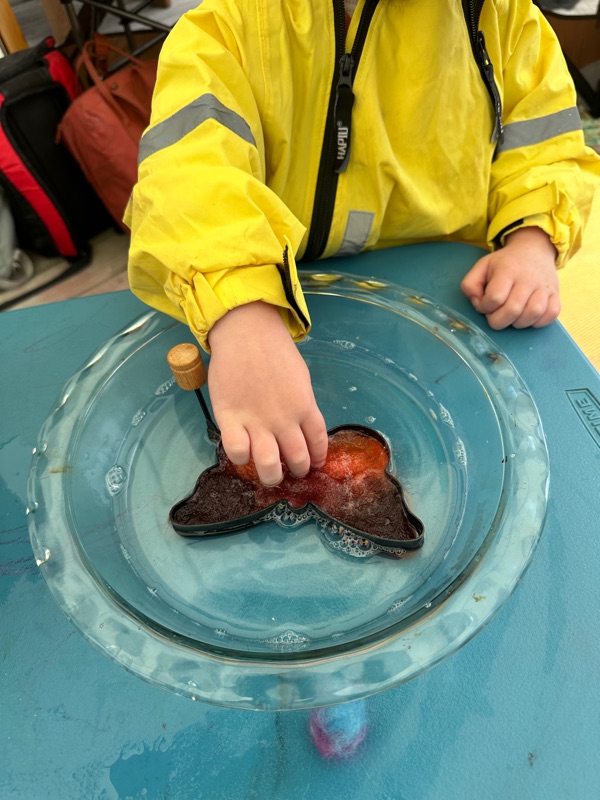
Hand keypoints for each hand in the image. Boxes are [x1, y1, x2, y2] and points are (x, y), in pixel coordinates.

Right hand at [207, 301, 327, 485]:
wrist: (247, 332)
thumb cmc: (274, 350)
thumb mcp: (300, 377)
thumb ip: (302, 403)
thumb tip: (301, 425)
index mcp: (305, 407)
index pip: (318, 443)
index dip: (317, 458)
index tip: (313, 462)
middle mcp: (284, 420)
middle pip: (297, 460)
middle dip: (297, 471)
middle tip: (290, 470)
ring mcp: (257, 422)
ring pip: (268, 466)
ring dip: (271, 476)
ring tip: (270, 473)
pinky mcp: (230, 419)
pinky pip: (237, 452)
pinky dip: (241, 459)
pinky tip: (242, 451)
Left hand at [460, 227, 560, 328]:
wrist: (534, 251)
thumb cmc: (504, 263)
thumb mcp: (481, 267)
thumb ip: (470, 285)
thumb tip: (477, 304)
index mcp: (507, 270)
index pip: (495, 297)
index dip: (485, 308)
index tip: (484, 306)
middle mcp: (528, 278)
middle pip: (513, 309)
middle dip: (498, 321)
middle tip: (495, 316)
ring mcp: (544, 287)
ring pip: (533, 314)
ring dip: (518, 323)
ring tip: (511, 317)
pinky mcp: (556, 295)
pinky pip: (550, 315)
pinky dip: (538, 322)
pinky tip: (527, 317)